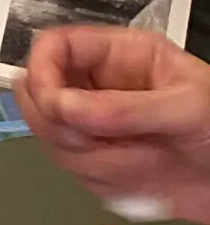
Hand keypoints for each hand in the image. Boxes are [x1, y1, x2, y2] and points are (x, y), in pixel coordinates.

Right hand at [15, 26, 209, 219]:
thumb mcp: (184, 108)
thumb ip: (123, 107)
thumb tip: (62, 105)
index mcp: (121, 56)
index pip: (55, 47)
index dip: (43, 72)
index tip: (54, 106)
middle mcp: (98, 86)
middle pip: (39, 94)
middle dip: (62, 124)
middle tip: (97, 141)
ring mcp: (90, 124)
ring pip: (49, 137)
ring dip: (89, 157)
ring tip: (138, 159)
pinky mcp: (91, 158)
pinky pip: (67, 168)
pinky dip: (96, 178)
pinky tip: (135, 174)